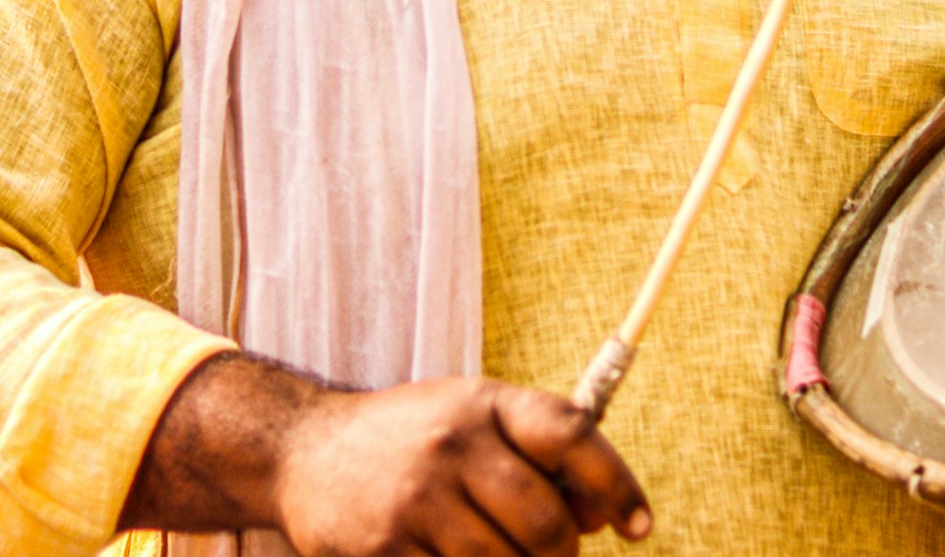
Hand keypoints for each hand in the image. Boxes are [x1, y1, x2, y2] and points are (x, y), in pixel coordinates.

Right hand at [126, 356, 649, 556]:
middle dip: (561, 553)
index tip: (639, 525)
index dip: (618, 483)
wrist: (305, 450)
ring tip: (497, 555)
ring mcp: (417, 499)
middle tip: (550, 554)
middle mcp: (452, 444)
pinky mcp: (386, 548)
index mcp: (484, 403)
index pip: (572, 434)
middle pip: (546, 524)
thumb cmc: (410, 438)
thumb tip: (601, 513)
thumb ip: (537, 452)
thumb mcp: (473, 418)